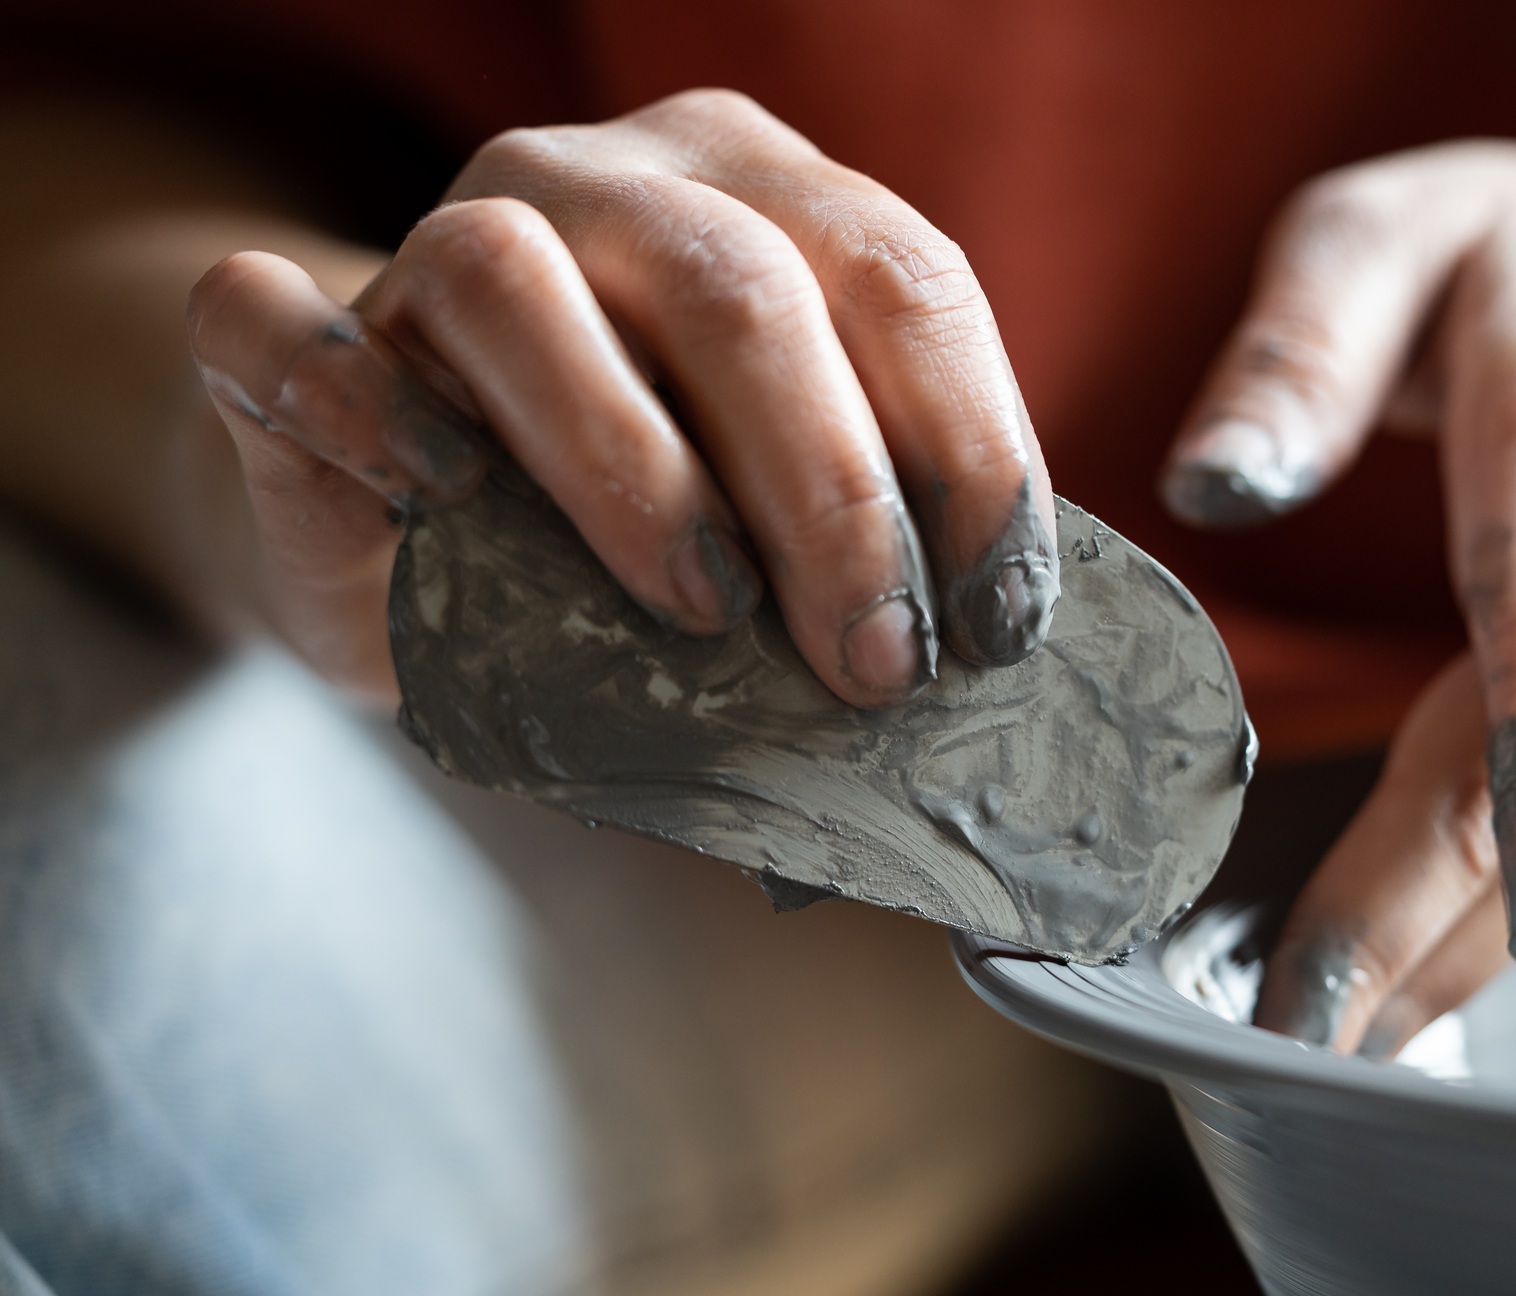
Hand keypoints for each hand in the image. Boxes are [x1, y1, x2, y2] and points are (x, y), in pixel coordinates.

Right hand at [187, 90, 1056, 707]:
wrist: (411, 530)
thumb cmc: (631, 535)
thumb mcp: (776, 514)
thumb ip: (860, 533)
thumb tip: (978, 653)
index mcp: (756, 196)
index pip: (902, 278)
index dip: (971, 451)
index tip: (995, 621)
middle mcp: (601, 183)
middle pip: (736, 285)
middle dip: (831, 492)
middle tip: (872, 661)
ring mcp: (431, 236)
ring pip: (515, 280)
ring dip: (631, 463)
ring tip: (707, 612)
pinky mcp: (289, 335)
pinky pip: (289, 332)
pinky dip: (369, 415)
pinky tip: (447, 507)